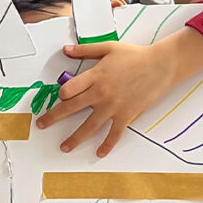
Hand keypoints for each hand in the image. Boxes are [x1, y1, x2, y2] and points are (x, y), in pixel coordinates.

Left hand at [35, 28, 202, 157]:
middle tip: (41, 125)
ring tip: (64, 147)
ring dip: (74, 139)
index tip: (60, 98)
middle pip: (70, 108)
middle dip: (53, 118)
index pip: (68, 90)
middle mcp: (100, 93)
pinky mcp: (126, 115)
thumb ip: (84, 50)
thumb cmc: (135, 55)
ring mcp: (113, 106)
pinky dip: (107, 145)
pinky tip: (99, 154)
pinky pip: (114, 134)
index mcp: (94, 76)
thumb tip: (65, 50)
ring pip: (89, 126)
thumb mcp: (107, 48)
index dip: (61, 95)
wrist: (161, 65)